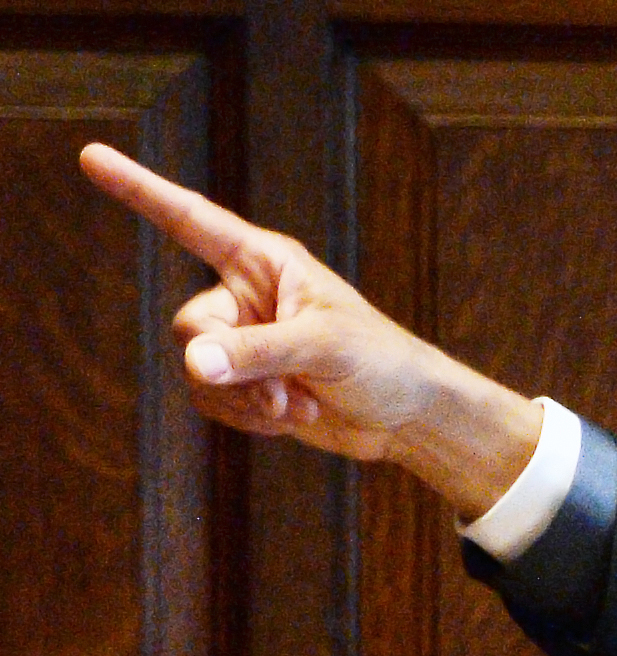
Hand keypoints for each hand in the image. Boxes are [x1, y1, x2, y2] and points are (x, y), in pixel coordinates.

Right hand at [78, 143, 543, 517]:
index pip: (189, 219)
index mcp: (263, 262)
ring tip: (298, 404)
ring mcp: (242, 341)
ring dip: (247, 400)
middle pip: (191, 327)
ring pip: (198, 371)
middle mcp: (243, 296)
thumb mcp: (324, 348)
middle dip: (232, 367)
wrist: (408, 417)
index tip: (91, 157)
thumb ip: (259, 352)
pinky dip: (250, 420)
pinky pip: (213, 402)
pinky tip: (294, 418)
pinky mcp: (245, 383)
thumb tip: (195, 364)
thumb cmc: (381, 363)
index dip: (139, 190)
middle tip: (287, 390)